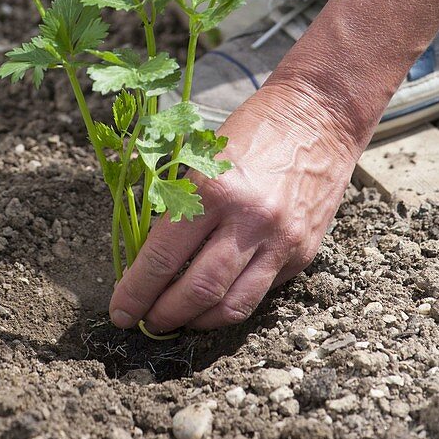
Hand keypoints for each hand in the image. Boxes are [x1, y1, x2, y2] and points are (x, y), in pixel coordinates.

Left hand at [109, 81, 359, 331]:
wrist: (319, 116)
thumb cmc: (252, 128)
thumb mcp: (202, 155)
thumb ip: (176, 203)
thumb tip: (143, 254)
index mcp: (214, 191)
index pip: (164, 257)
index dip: (136, 292)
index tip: (120, 311)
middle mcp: (249, 222)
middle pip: (198, 292)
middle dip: (163, 316)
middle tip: (145, 322)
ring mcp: (281, 242)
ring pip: (233, 307)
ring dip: (198, 322)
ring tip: (177, 321)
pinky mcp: (303, 254)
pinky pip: (261, 292)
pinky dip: (232, 302)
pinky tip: (213, 300)